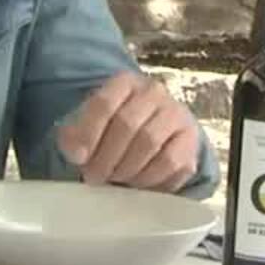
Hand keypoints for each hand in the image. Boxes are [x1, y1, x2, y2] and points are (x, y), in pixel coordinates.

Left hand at [56, 72, 199, 192]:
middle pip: (126, 124)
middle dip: (106, 157)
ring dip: (126, 168)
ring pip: (149, 142)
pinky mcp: (190, 140)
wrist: (153, 133)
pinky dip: (149, 178)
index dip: (87, 134)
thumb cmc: (114, 130)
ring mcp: (176, 113)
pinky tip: (137, 182)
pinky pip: (170, 162)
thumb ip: (74, 137)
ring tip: (116, 178)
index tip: (78, 159)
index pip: (103, 103)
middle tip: (94, 177)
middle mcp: (154, 92)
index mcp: (125, 82)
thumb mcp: (88, 126)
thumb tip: (77, 154)